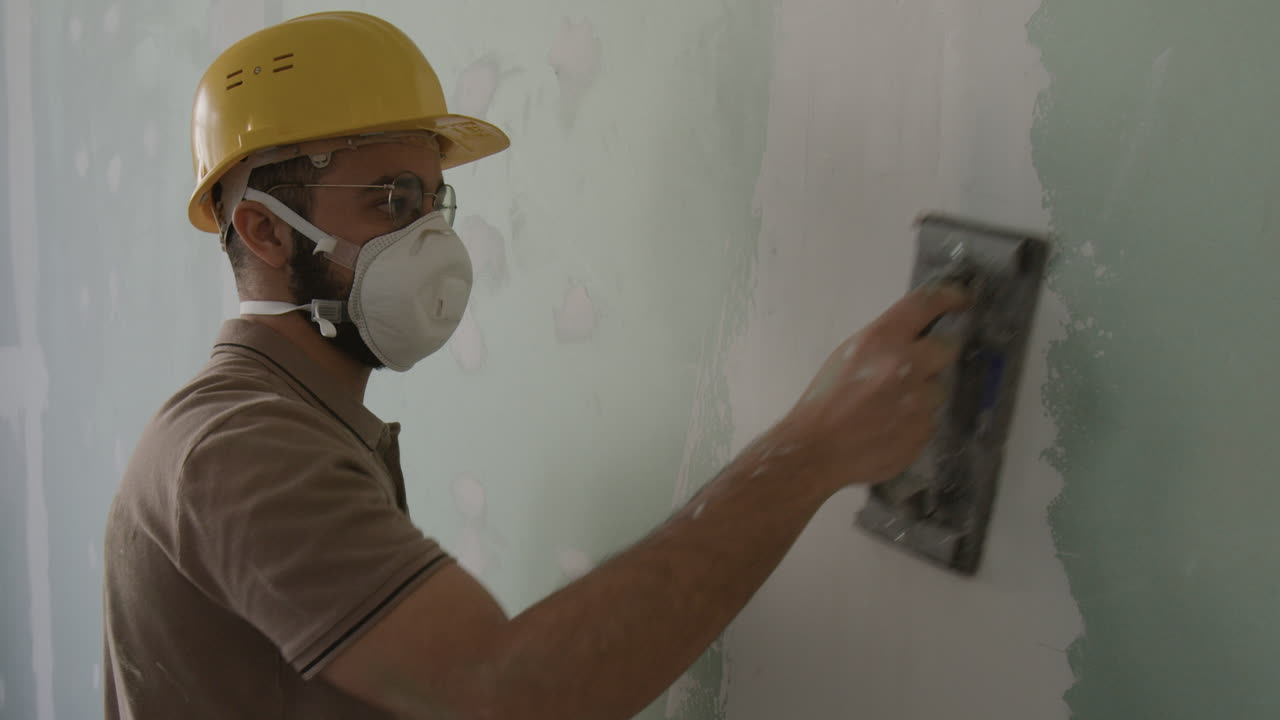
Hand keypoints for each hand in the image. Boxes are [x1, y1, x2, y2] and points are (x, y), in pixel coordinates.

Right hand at [775, 286, 969, 489]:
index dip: (950, 297)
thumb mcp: (848, 355)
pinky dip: (914, 422)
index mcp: (880, 340)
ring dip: (922, 395)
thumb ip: (884, 342)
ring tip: (891, 408)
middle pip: (947, 348)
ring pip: (938, 389)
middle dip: (935, 356)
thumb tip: (918, 333)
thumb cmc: (825, 399)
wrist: (816, 449)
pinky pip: (929, 419)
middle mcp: (905, 365)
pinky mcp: (923, 431)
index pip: (926, 304)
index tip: (961, 299)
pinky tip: (890, 428)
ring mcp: (917, 402)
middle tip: (914, 369)